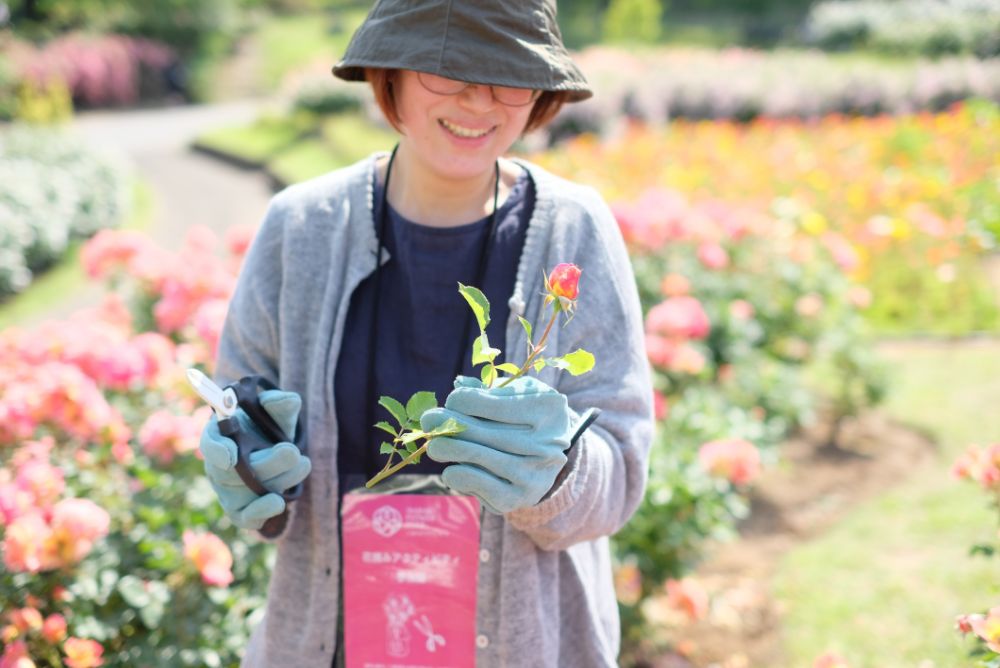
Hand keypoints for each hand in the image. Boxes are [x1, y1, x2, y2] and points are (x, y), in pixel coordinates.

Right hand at [198, 389, 310, 529]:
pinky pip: (245, 518)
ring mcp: (228, 490)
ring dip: (278, 480)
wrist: (275, 451)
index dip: (217, 449)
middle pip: (234, 472)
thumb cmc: (267, 428)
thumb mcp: (274, 412)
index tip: (232, 454)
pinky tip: (278, 502)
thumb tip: (289, 400)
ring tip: (303, 463)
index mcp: (220, 435)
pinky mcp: (241, 510)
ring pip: (247, 492)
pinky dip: (260, 512)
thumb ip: (280, 404)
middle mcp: (219, 465)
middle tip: (292, 451)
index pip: (211, 442)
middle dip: (267, 463)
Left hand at [420, 376, 572, 513]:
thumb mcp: (517, 392)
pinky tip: (453, 467)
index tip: (454, 400)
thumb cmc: (526, 415)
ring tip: (434, 445)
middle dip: (449, 424)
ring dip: (447, 448)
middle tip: (428, 420)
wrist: (548, 461)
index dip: (464, 400)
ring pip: (476, 457)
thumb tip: (458, 385)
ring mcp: (533, 474)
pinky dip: (456, 474)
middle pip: (483, 431)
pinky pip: (474, 483)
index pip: (493, 403)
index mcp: (548, 409)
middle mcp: (546, 444)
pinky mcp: (516, 498)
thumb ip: (489, 388)